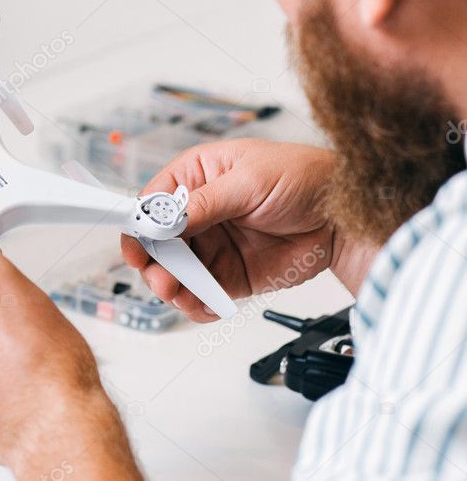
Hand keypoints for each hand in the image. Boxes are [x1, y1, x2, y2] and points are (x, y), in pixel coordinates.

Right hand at [122, 139, 354, 322]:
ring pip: (176, 272)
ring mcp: (213, 245)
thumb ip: (205, 203)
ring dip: (172, 287)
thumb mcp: (249, 181)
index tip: (137, 247)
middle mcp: (199, 213)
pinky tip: (202, 305)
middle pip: (157, 242)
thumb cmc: (303, 178)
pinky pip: (203, 293)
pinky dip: (197, 303)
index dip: (140, 225)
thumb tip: (165, 219)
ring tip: (181, 295)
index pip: (154, 202)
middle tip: (162, 279)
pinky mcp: (230, 274)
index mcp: (198, 177)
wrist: (345, 217)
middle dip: (154, 263)